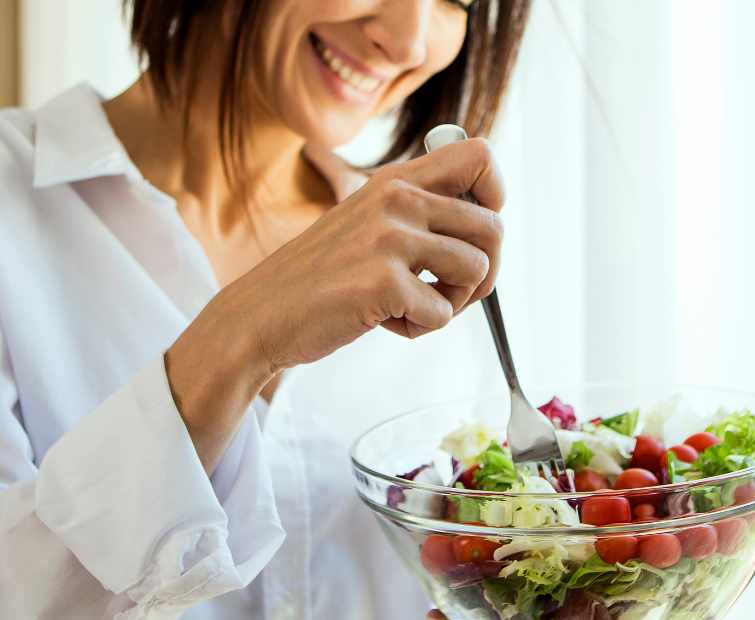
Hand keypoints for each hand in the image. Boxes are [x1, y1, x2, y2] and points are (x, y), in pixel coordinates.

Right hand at [211, 136, 505, 371]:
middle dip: (484, 272)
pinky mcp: (384, 283)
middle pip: (493, 226)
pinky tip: (384, 321)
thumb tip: (488, 220)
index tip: (474, 234)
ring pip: (477, 271)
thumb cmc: (320, 278)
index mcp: (395, 180)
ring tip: (411, 307)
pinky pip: (442, 314)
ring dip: (452, 303)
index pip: (480, 155)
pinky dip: (420, 329)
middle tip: (448, 292)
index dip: (495, 196)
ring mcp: (390, 239)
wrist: (260, 314)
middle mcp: (397, 200)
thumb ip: (415, 211)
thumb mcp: (365, 221)